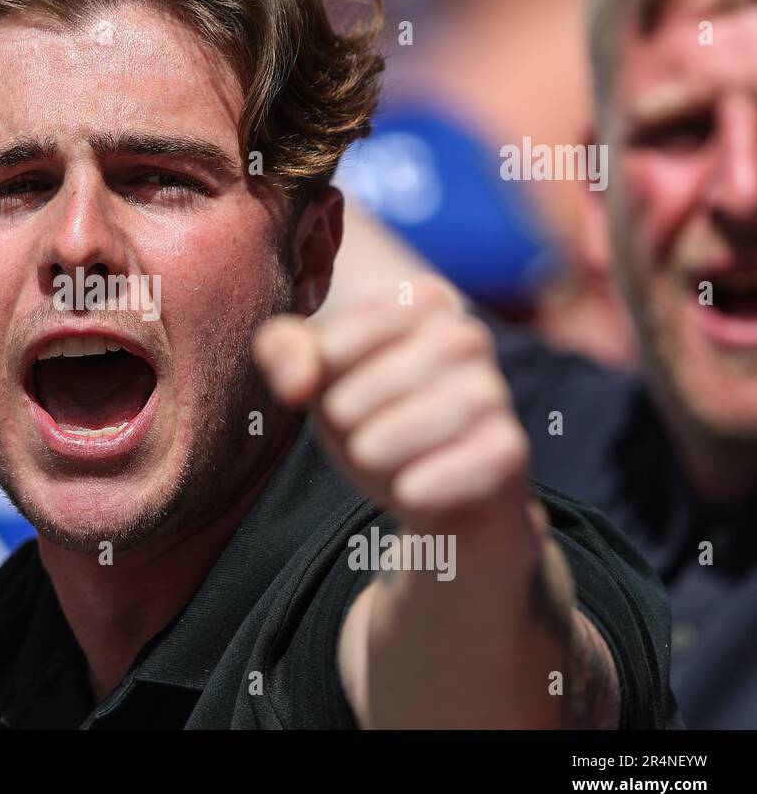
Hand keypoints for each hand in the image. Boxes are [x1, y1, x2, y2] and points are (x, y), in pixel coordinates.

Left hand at [254, 276, 530, 530]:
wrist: (427, 490)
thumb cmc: (368, 415)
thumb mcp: (319, 379)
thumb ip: (285, 354)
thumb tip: (296, 379)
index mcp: (420, 303)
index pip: (363, 323)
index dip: (329, 360)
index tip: (314, 388)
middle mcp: (468, 337)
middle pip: (395, 372)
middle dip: (356, 407)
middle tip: (346, 426)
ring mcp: (494, 393)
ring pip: (440, 415)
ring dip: (389, 443)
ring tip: (369, 454)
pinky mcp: (508, 449)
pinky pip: (476, 460)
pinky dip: (430, 481)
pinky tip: (408, 488)